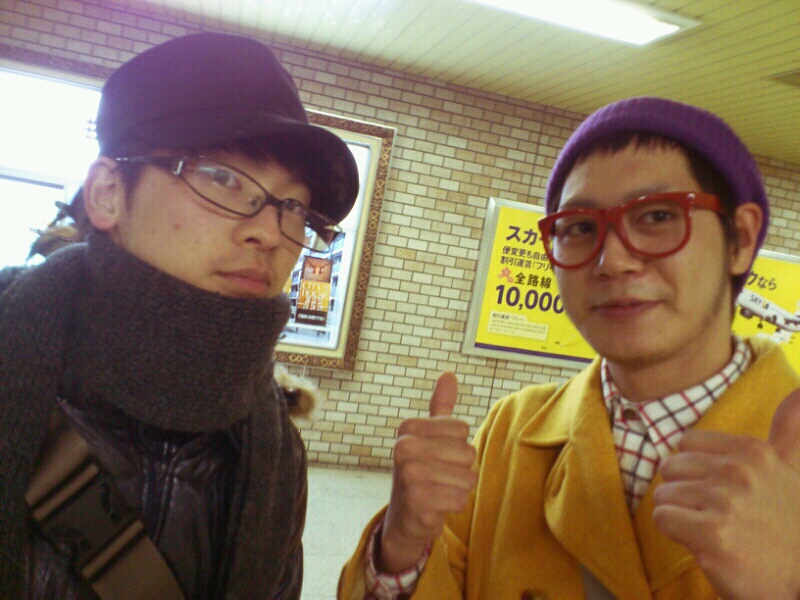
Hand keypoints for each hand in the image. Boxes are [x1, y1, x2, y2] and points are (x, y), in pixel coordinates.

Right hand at [378, 372, 477, 573]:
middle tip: (440, 476)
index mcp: (407, 428)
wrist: (404, 517)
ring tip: (439, 490)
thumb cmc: (421, 471)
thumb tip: (449, 374)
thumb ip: (440, 406)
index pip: (462, 429)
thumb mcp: (429, 436)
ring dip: (459, 488)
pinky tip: (436, 506)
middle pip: (467, 453)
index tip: (438, 455)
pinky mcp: (418, 503)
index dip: (458, 445)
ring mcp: (409, 476)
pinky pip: (460, 500)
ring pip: (467, 478)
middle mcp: (404, 448)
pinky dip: (454, 505)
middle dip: (462, 469)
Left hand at [652, 389, 799, 598]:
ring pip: (663, 494)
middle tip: (713, 515)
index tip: (718, 491)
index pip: (686, 444)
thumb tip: (799, 392)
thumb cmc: (786, 526)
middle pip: (670, 468)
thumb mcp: (790, 471)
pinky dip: (674, 532)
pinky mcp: (711, 536)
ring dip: (680, 515)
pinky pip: (662, 518)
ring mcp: (725, 503)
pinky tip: (702, 542)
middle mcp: (739, 472)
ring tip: (710, 530)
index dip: (694, 471)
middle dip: (683, 493)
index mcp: (752, 452)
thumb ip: (788, 431)